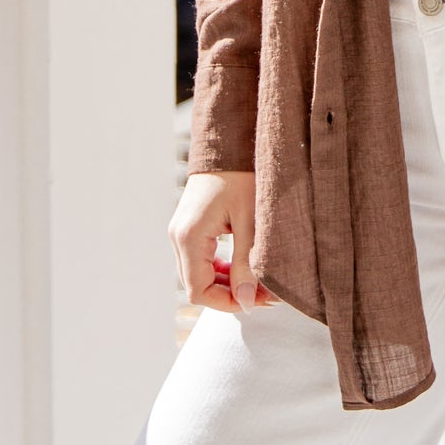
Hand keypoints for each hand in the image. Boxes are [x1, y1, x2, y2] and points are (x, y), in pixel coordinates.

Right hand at [168, 172, 274, 313]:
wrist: (230, 142)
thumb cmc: (242, 175)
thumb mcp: (250, 221)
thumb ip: (246, 263)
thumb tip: (245, 302)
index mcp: (189, 236)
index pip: (199, 291)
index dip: (228, 303)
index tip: (259, 301)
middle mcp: (178, 236)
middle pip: (196, 285)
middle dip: (231, 294)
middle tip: (266, 293)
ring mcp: (181, 231)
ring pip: (198, 274)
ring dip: (226, 282)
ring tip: (258, 280)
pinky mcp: (189, 226)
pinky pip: (199, 259)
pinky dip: (219, 268)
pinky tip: (241, 264)